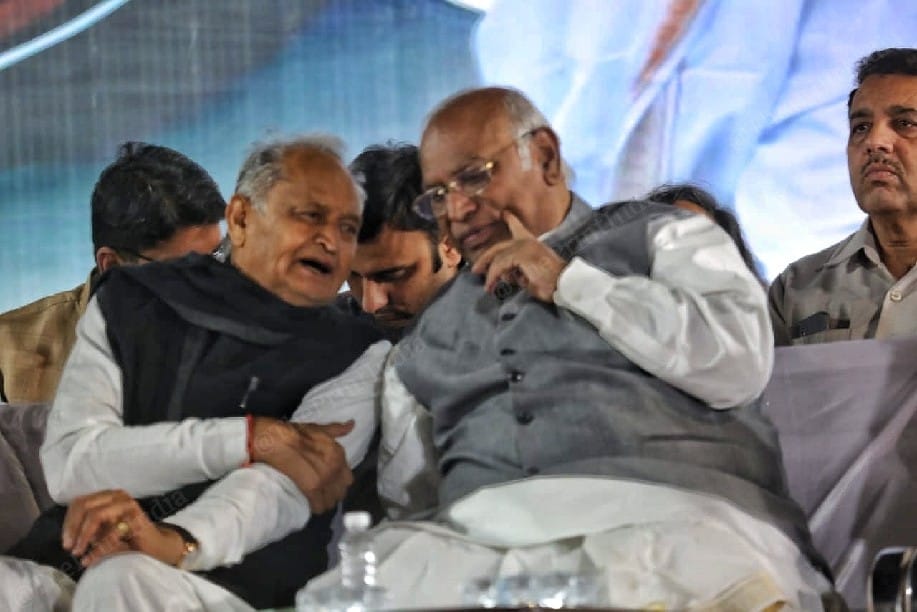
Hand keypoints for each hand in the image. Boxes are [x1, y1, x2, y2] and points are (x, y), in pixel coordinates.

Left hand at [61, 489, 186, 567]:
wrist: (154, 545)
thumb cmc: (126, 537)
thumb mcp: (102, 530)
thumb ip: (87, 527)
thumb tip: (68, 536)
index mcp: (107, 496)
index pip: (80, 502)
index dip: (69, 522)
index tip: (65, 542)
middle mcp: (117, 495)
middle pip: (85, 506)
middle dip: (74, 529)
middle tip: (70, 548)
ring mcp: (128, 504)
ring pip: (96, 515)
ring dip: (84, 537)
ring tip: (79, 553)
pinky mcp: (136, 518)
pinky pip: (111, 533)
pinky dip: (98, 549)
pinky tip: (90, 559)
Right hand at [250, 418, 354, 512]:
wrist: (278, 440)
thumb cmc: (297, 434)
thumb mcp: (320, 429)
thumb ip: (338, 429)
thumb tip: (352, 424)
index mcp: (339, 454)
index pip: (347, 479)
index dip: (338, 482)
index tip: (330, 483)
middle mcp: (336, 468)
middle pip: (340, 492)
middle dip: (332, 494)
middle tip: (322, 493)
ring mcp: (325, 479)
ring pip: (331, 501)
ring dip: (324, 502)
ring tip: (315, 499)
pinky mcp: (312, 488)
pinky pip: (319, 506)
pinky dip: (315, 507)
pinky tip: (309, 504)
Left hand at [471, 211, 566, 302]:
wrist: (565, 284)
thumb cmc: (550, 283)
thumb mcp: (530, 275)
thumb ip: (517, 271)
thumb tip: (504, 274)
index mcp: (532, 244)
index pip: (518, 228)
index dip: (511, 220)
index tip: (504, 213)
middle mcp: (528, 241)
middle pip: (500, 246)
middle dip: (486, 258)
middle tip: (476, 269)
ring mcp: (526, 246)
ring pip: (498, 257)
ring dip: (490, 273)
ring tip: (487, 286)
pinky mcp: (523, 254)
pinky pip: (501, 264)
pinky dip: (493, 275)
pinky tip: (491, 285)